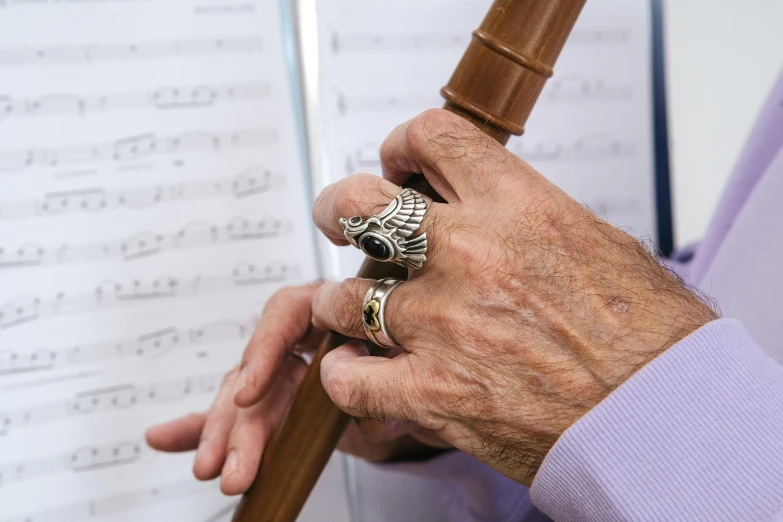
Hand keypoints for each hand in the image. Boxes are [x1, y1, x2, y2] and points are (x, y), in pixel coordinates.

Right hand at [145, 284, 446, 494]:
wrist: (429, 403)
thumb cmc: (419, 370)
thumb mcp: (406, 369)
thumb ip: (375, 369)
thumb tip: (340, 374)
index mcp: (334, 312)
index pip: (288, 313)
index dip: (263, 350)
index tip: (248, 394)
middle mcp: (303, 340)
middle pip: (258, 367)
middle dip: (238, 420)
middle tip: (231, 462)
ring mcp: (286, 375)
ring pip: (243, 399)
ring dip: (220, 434)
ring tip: (210, 469)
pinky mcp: (276, 407)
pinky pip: (234, 417)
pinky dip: (200, 428)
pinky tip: (165, 437)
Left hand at [310, 109, 717, 485]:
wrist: (664, 416)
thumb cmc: (648, 336)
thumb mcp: (597, 244)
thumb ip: (530, 220)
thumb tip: (493, 212)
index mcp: (518, 208)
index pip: (433, 137)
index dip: (402, 144)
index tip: (398, 163)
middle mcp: (471, 256)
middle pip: (360, 206)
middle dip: (337, 208)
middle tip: (336, 220)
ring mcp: (445, 324)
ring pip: (344, 297)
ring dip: (341, 303)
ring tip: (351, 311)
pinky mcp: (434, 391)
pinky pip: (350, 378)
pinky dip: (342, 376)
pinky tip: (354, 372)